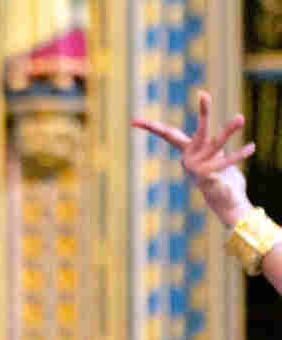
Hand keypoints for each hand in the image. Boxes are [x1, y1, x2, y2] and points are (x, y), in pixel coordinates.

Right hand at [131, 91, 256, 226]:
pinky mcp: (208, 175)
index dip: (149, 127)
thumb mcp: (213, 155)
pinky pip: (227, 161)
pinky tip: (251, 147)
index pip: (167, 134)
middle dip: (203, 112)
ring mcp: (198, 166)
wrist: (222, 201)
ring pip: (216, 143)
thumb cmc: (216, 174)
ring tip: (240, 117)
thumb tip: (225, 125)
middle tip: (204, 94)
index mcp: (187, 150)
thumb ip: (212, 143)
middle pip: (199, 130)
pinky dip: (239, 155)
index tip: (133, 121)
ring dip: (229, 130)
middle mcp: (191, 156)